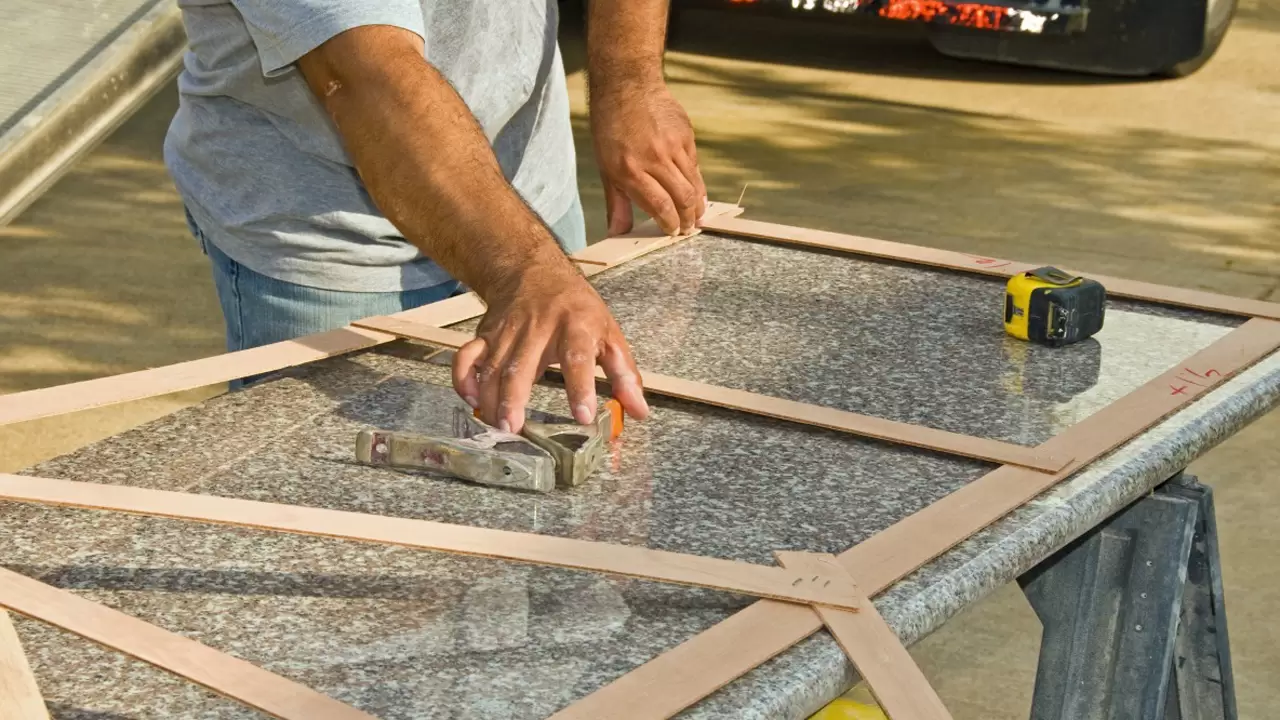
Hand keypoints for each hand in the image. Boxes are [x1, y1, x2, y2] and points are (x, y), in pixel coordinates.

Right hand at [451, 259, 648, 433]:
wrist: (534, 271)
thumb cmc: (577, 308)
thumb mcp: (609, 333)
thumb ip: (624, 374)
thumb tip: (639, 412)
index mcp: (575, 325)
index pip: (577, 357)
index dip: (580, 388)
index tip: (582, 416)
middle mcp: (537, 327)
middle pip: (521, 365)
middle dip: (514, 399)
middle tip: (515, 429)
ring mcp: (507, 331)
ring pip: (491, 367)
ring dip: (490, 399)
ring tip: (498, 427)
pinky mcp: (485, 334)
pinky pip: (466, 357)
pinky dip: (464, 380)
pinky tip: (472, 401)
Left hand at [591, 81, 705, 235]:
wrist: (627, 85)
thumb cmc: (610, 127)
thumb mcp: (606, 167)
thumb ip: (616, 202)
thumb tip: (618, 232)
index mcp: (630, 170)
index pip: (660, 206)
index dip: (670, 224)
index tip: (672, 233)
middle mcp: (654, 159)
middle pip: (683, 198)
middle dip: (688, 219)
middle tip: (688, 228)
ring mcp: (673, 146)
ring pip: (694, 184)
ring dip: (698, 204)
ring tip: (697, 214)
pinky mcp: (686, 135)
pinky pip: (695, 165)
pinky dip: (696, 181)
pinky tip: (694, 189)